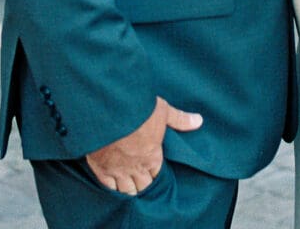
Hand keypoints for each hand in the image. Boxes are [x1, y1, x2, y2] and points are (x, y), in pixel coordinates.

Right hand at [85, 96, 201, 194]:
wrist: (109, 110)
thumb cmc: (137, 109)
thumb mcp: (162, 110)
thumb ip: (179, 119)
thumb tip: (198, 120)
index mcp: (152, 156)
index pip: (156, 175)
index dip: (155, 175)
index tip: (153, 171)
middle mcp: (135, 167)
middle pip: (142, 186)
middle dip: (142, 184)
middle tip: (141, 180)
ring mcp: (117, 170)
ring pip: (125, 190)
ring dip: (128, 188)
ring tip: (129, 185)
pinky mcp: (100, 168)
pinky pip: (107, 187)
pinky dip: (111, 188)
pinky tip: (112, 184)